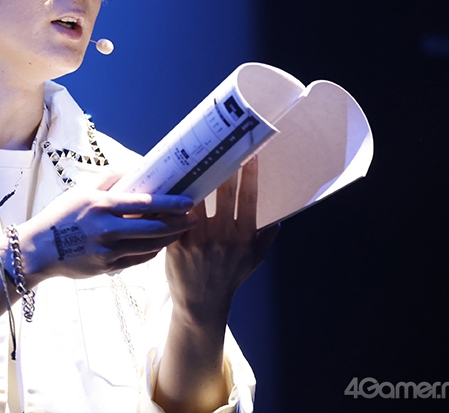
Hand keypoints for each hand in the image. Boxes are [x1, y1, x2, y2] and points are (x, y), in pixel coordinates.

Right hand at [19, 175, 197, 285]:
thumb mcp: (81, 191)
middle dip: (178, 223)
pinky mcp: (108, 267)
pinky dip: (153, 251)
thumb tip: (135, 169)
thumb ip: (109, 179)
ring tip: (182, 230)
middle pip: (154, 227)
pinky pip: (139, 259)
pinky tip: (161, 244)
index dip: (170, 203)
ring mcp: (109, 250)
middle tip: (193, 218)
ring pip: (150, 245)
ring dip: (170, 238)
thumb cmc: (61, 216)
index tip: (188, 201)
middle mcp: (108, 229)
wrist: (40, 249)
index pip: (145, 203)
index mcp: (102, 206)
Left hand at [165, 156, 279, 323]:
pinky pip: (175, 215)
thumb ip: (265, 238)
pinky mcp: (177, 242)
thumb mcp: (254, 260)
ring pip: (197, 199)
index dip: (250, 175)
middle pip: (224, 193)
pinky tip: (171, 180)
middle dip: (224, 167)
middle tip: (221, 145)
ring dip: (196, 177)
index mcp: (244, 237)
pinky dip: (173, 199)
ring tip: (194, 155)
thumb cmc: (229, 278)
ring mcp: (198, 239)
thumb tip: (277, 219)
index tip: (250, 155)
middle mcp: (222, 236)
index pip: (249, 199)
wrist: (201, 303)